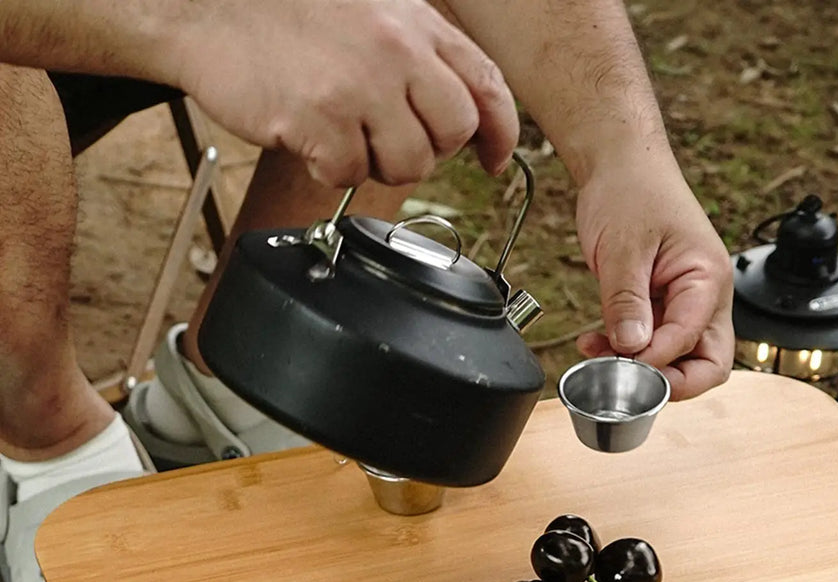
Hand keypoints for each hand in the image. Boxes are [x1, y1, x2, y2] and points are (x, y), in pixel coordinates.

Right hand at [173, 0, 519, 186]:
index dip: (500, 132)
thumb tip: (462, 119)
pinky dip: (328, 168)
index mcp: (414, 22)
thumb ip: (417, 52)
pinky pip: (349, 175)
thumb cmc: (285, 11)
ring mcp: (359, 84)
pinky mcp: (320, 118)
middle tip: (386, 138)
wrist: (205, 3)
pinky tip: (308, 136)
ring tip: (340, 132)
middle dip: (426, 150)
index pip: (486, 84)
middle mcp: (395, 49)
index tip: (494, 160)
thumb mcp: (370, 9)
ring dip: (376, 163)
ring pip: (408, 164)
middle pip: (452, 133)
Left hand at [573, 150, 734, 400]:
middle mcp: (705, 296)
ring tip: (599, 356)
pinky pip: (653, 341)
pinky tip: (597, 344)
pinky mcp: (662, 304)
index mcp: (708, 279)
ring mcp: (685, 302)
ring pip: (679, 357)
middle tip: (625, 381)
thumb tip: (631, 348)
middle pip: (708, 363)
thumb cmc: (630, 191)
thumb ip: (626, 302)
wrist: (620, 164)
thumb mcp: (622, 250)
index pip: (696, 341)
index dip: (659, 361)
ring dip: (642, 367)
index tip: (623, 364)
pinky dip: (628, 351)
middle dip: (668, 381)